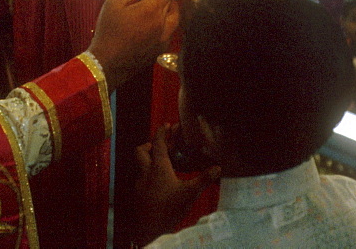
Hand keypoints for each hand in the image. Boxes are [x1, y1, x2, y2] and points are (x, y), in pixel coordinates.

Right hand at [88, 0, 179, 90]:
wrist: (107, 64)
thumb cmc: (108, 33)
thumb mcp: (112, 4)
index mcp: (151, 10)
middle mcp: (161, 23)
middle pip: (172, 2)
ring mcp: (163, 38)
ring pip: (174, 19)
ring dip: (169, 10)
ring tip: (158, 6)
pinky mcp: (160, 50)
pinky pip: (169, 33)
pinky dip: (166, 25)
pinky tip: (153, 25)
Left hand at [132, 125, 219, 245]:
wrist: (150, 231)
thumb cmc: (168, 210)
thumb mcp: (189, 194)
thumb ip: (203, 179)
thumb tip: (217, 168)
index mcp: (158, 167)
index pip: (158, 143)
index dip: (163, 132)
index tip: (167, 125)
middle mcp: (145, 172)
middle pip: (141, 150)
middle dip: (150, 144)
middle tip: (163, 145)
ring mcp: (139, 184)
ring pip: (140, 165)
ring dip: (149, 160)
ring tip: (164, 163)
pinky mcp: (138, 195)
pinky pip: (141, 178)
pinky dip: (149, 175)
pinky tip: (160, 183)